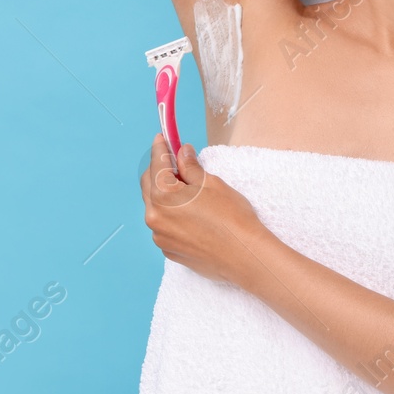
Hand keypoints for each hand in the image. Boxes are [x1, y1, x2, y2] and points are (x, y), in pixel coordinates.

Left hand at [139, 133, 266, 285]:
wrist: (244, 255)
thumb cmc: (231, 218)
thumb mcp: (211, 183)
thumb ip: (190, 167)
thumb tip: (182, 152)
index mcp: (163, 196)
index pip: (156, 164)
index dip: (160, 147)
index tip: (162, 138)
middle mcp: (154, 217)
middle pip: (149, 185)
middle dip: (160, 170)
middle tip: (177, 161)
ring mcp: (160, 236)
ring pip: (156, 207)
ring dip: (166, 194)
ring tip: (189, 191)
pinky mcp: (169, 249)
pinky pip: (164, 225)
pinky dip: (171, 215)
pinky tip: (191, 214)